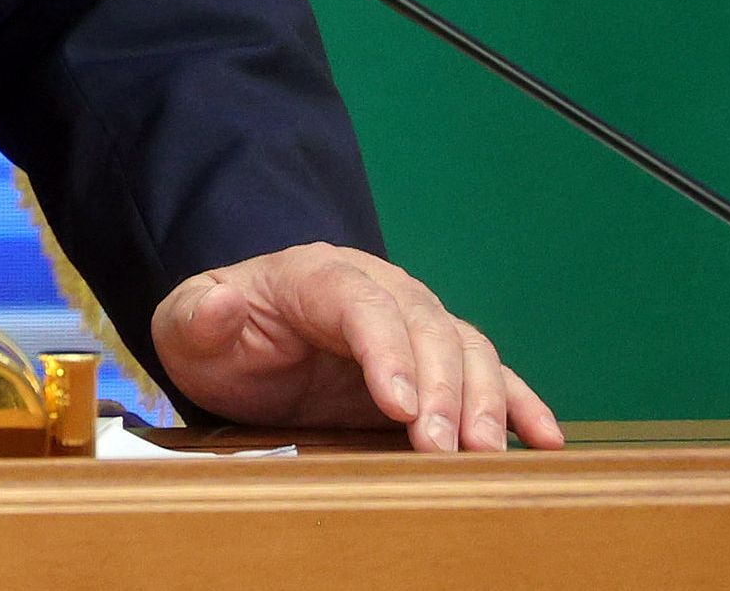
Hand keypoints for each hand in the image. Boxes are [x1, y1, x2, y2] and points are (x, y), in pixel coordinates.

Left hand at [151, 243, 560, 452]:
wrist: (239, 346)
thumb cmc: (219, 337)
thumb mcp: (187, 325)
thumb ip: (199, 314)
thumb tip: (220, 301)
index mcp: (316, 275)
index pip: (361, 304)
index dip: (386, 351)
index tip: (400, 406)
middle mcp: (377, 290)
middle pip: (425, 326)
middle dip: (441, 388)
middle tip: (442, 449)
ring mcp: (412, 323)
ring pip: (465, 347)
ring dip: (481, 400)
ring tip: (480, 454)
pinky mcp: (434, 363)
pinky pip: (488, 374)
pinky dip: (518, 403)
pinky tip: (542, 440)